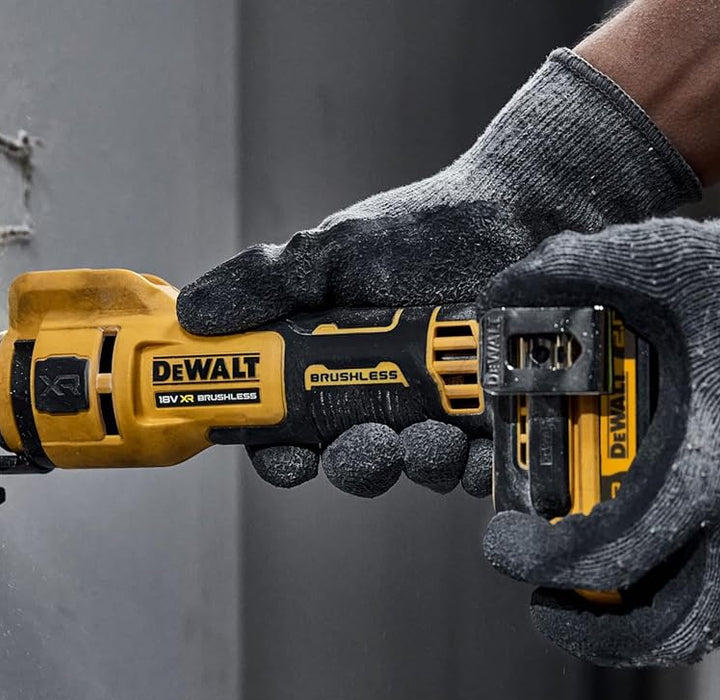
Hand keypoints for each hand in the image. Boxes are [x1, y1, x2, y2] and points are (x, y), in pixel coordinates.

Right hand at [178, 49, 699, 496]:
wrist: (526, 210)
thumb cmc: (427, 228)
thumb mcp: (335, 250)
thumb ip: (267, 283)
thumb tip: (193, 313)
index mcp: (333, 366)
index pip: (290, 430)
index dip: (281, 454)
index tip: (289, 458)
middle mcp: (383, 397)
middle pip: (354, 462)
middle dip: (357, 466)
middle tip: (371, 446)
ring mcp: (441, 412)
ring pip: (418, 469)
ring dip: (418, 465)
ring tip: (433, 437)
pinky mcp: (497, 419)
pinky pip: (484, 465)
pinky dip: (480, 468)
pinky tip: (481, 451)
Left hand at [481, 143, 719, 665]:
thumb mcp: (656, 260)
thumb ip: (568, 270)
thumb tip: (498, 290)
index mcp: (707, 470)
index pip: (610, 559)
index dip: (540, 563)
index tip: (502, 543)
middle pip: (665, 632)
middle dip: (589, 632)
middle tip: (542, 600)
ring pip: (703, 628)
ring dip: (635, 632)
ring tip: (582, 602)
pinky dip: (672, 603)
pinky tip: (633, 570)